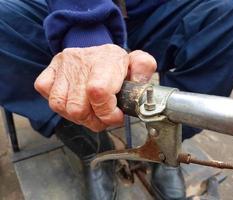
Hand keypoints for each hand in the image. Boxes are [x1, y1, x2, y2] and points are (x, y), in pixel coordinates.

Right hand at [34, 44, 155, 131]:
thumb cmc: (116, 63)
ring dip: (77, 117)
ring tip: (90, 111)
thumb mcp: (137, 63)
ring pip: (60, 107)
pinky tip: (74, 102)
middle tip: (104, 117)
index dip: (107, 113)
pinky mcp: (49, 72)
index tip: (117, 116)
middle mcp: (80, 61)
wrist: (96, 49)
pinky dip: (60, 106)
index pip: (98, 92)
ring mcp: (62, 67)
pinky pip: (47, 96)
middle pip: (78, 108)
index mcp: (105, 60)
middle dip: (94, 121)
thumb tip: (138, 86)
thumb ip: (144, 69)